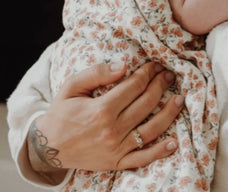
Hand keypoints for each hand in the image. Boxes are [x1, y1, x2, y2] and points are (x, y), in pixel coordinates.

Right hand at [29, 61, 183, 176]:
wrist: (48, 147)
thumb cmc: (61, 113)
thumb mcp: (72, 87)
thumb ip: (97, 73)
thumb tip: (123, 65)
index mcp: (101, 109)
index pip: (134, 86)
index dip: (148, 73)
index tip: (155, 65)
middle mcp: (112, 130)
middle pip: (146, 103)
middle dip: (160, 85)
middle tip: (168, 75)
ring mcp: (117, 149)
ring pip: (151, 129)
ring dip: (169, 113)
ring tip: (179, 99)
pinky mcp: (117, 162)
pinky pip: (143, 158)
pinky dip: (160, 151)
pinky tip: (174, 142)